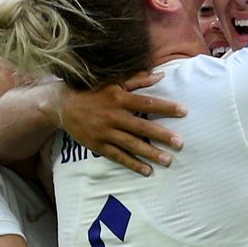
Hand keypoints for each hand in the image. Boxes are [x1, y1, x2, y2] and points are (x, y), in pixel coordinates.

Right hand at [60, 71, 185, 176]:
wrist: (63, 106)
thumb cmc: (93, 92)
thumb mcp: (114, 82)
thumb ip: (138, 79)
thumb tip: (160, 76)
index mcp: (119, 98)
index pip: (147, 103)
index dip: (166, 107)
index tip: (184, 112)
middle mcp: (114, 115)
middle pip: (142, 127)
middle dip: (162, 135)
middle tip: (180, 143)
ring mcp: (105, 132)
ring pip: (131, 144)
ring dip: (150, 153)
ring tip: (168, 160)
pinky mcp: (98, 145)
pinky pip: (118, 156)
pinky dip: (133, 164)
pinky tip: (147, 171)